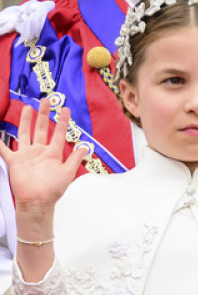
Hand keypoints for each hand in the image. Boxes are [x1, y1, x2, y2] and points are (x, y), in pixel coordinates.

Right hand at [0, 99, 86, 215]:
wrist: (37, 202)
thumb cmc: (53, 189)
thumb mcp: (68, 172)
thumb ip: (76, 158)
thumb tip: (86, 146)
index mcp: (53, 153)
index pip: (58, 133)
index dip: (62, 121)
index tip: (65, 109)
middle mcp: (39, 151)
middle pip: (41, 128)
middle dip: (43, 114)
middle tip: (46, 100)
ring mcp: (26, 155)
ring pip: (25, 134)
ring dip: (26, 121)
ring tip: (28, 108)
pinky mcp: (15, 161)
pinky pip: (4, 150)